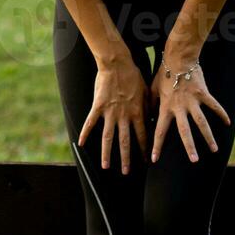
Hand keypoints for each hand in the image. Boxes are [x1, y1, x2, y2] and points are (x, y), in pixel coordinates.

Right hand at [78, 52, 150, 174]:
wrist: (117, 63)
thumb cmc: (133, 75)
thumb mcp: (146, 92)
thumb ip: (148, 108)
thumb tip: (154, 120)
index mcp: (137, 112)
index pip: (142, 136)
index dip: (144, 150)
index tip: (146, 161)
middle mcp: (124, 116)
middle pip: (125, 141)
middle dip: (126, 158)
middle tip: (126, 172)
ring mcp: (110, 112)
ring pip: (108, 137)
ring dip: (107, 153)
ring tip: (106, 166)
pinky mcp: (98, 106)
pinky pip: (90, 122)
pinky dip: (85, 133)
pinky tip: (80, 144)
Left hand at [151, 57, 230, 163]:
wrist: (178, 57)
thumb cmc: (163, 74)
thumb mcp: (153, 90)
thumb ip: (152, 106)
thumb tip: (150, 119)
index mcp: (166, 108)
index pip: (160, 131)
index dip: (157, 145)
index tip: (154, 159)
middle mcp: (180, 107)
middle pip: (185, 131)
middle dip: (189, 146)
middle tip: (194, 160)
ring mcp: (193, 101)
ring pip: (202, 122)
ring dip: (208, 137)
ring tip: (214, 149)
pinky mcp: (203, 93)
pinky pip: (214, 106)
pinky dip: (221, 114)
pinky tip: (228, 123)